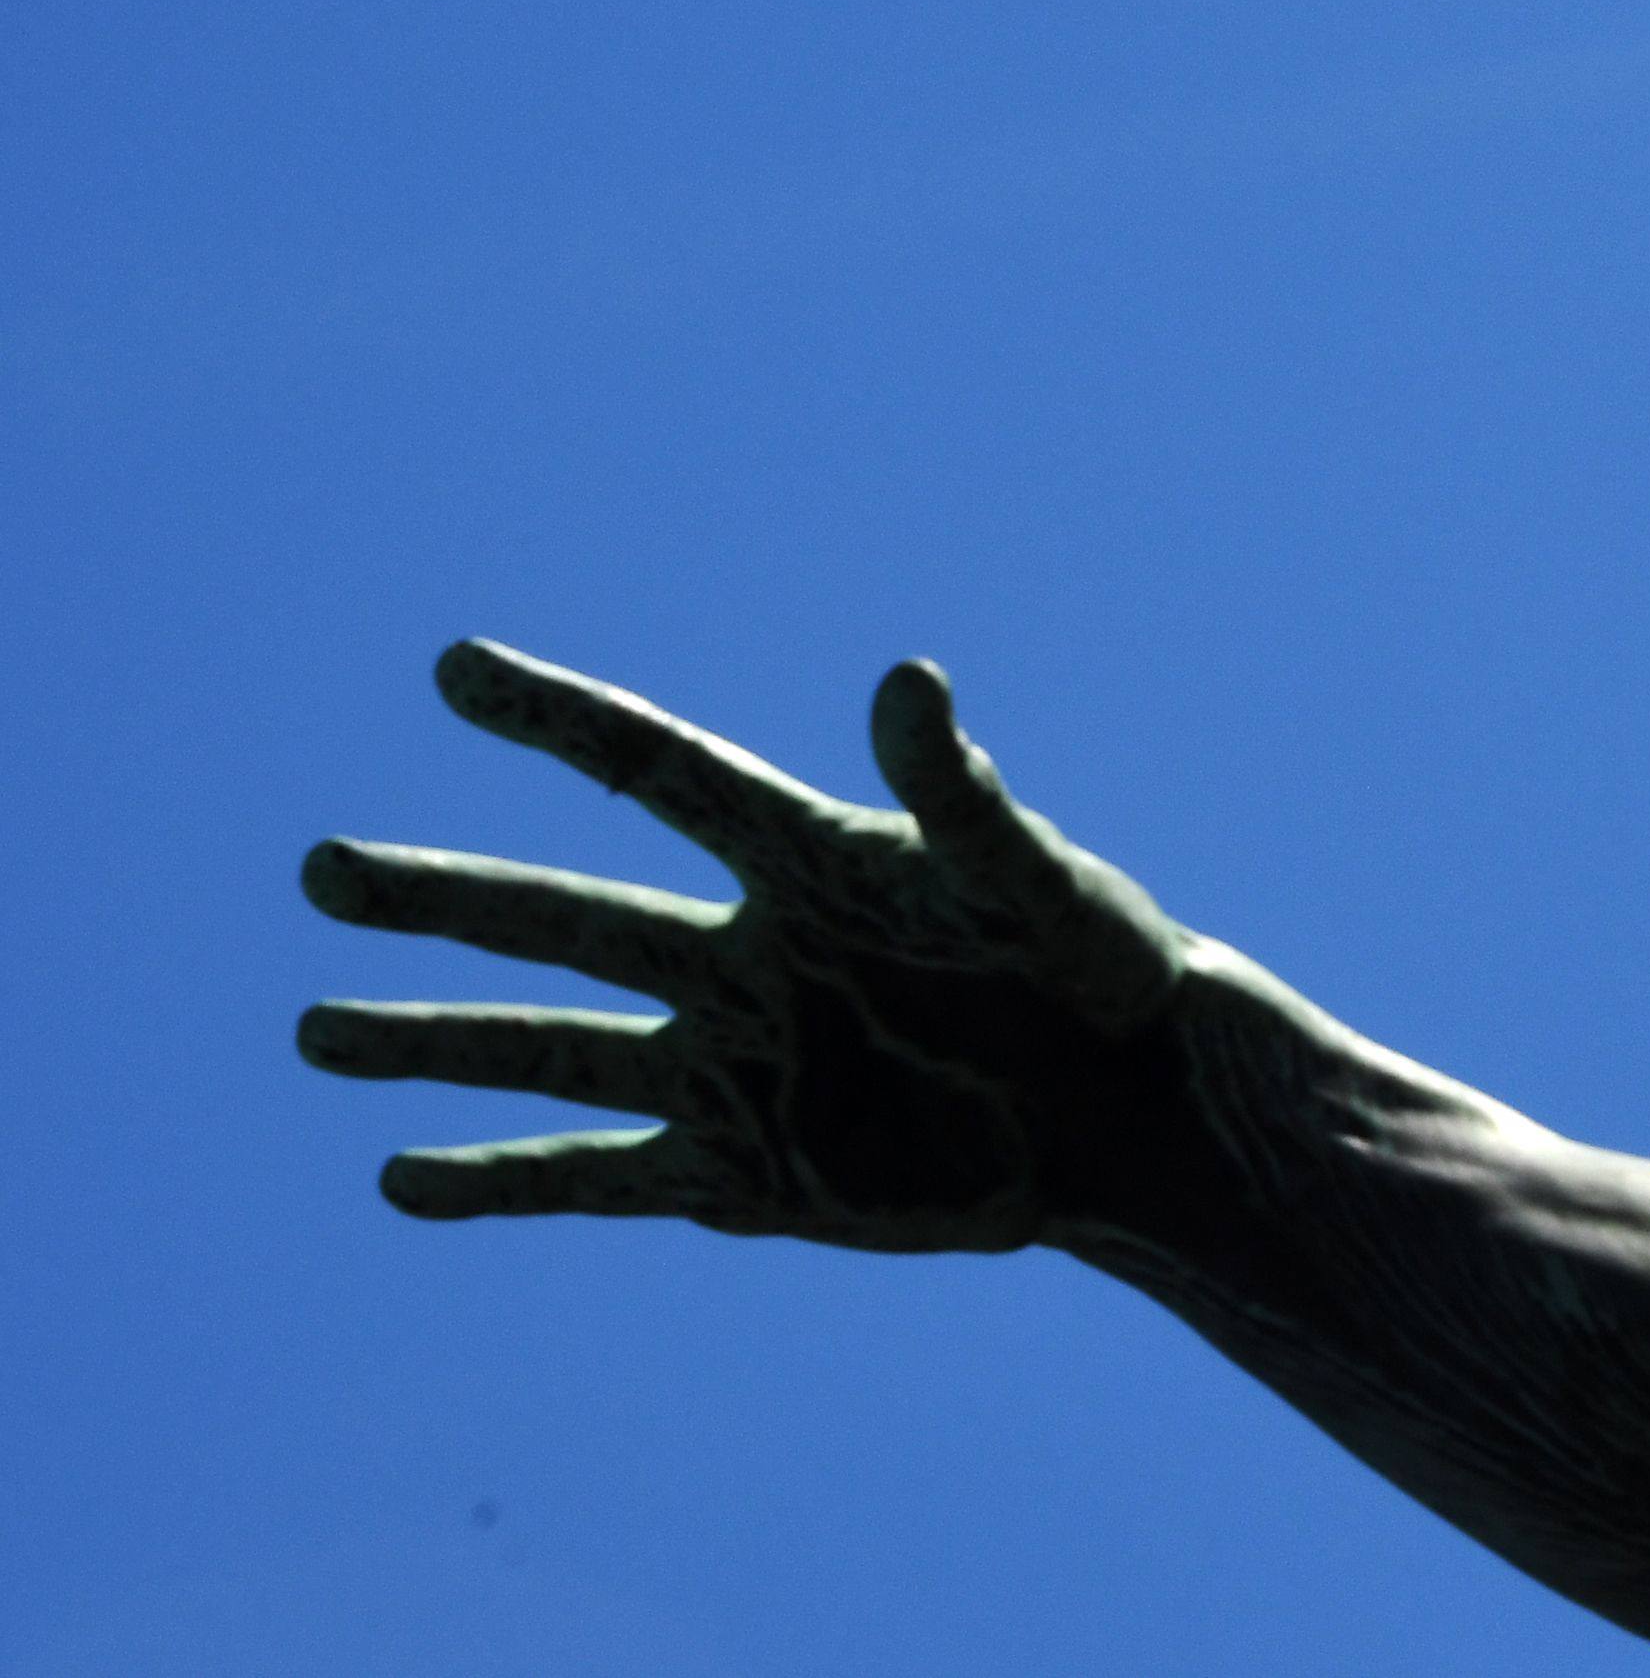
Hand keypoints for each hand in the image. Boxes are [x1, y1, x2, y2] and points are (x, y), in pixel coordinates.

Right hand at [301, 641, 1189, 1251]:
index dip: (561, 721)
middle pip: (566, 917)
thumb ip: (957, 791)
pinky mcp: (751, 1171)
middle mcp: (748, 955)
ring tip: (313, 1030)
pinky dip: (502, 1182)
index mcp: (809, 863)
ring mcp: (739, 1064)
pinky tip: (402, 1180)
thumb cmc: (1102, 967)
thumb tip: (910, 677)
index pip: (659, 773)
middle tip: (319, 867)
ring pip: (550, 1050)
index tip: (458, 668)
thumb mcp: (1032, 878)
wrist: (1136, 1106)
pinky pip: (598, 1179)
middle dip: (443, 899)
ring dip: (433, 1040)